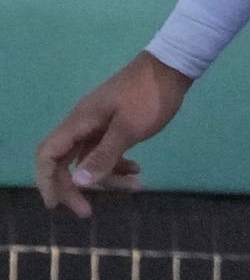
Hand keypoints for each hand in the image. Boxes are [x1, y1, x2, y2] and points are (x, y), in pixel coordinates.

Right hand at [32, 53, 192, 217]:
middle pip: (65, 162)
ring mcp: (98, 124)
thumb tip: (79, 183)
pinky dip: (119, 163)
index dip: (47, 181)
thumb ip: (104, 156)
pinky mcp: (115, 124)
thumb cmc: (149, 96)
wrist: (172, 67)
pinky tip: (138, 171)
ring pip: (90, 159)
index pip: (48, 155)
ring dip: (107, 177)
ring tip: (137, 187)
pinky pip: (107, 150)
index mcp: (78, 123)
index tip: (57, 205)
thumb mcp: (129, 129)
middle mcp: (82, 124)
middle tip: (89, 212)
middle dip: (76, 188)